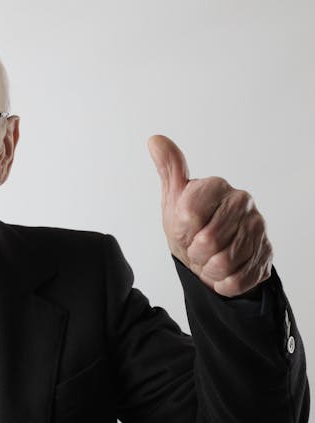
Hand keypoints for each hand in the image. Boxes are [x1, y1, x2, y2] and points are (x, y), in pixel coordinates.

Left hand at [148, 135, 271, 296]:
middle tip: (196, 248)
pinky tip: (223, 272)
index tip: (183, 229)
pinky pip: (238, 279)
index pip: (189, 214)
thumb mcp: (174, 198)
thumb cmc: (190, 224)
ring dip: (209, 268)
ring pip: (224, 262)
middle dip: (194, 252)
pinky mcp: (267, 254)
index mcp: (217, 186)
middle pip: (208, 241)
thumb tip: (155, 140)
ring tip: (209, 259)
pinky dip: (224, 282)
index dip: (181, 230)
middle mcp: (242, 202)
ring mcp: (259, 227)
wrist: (211, 254)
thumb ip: (169, 169)